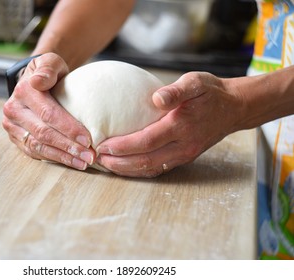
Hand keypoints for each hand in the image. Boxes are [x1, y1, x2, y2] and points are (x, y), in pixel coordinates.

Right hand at [2, 53, 95, 169]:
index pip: (48, 113)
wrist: (36, 81)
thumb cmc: (51, 73)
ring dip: (63, 156)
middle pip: (44, 133)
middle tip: (90, 155)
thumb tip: (38, 81)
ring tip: (84, 162)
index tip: (88, 139)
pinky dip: (55, 158)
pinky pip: (35, 152)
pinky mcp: (16, 138)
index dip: (69, 128)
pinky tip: (72, 162)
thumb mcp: (52, 62)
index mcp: (23, 91)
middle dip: (69, 147)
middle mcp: (14, 110)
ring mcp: (12, 126)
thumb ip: (48, 67)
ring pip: (39, 146)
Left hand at [96, 72, 243, 177]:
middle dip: (119, 162)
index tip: (102, 146)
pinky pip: (160, 168)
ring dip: (128, 170)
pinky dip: (141, 170)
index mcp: (181, 125)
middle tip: (98, 159)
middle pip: (145, 161)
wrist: (234, 107)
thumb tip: (156, 98)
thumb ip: (177, 90)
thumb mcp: (196, 82)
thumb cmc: (211, 92)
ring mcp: (185, 154)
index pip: (146, 142)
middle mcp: (183, 145)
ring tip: (108, 165)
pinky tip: (128, 167)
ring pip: (152, 168)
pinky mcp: (185, 157)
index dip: (122, 146)